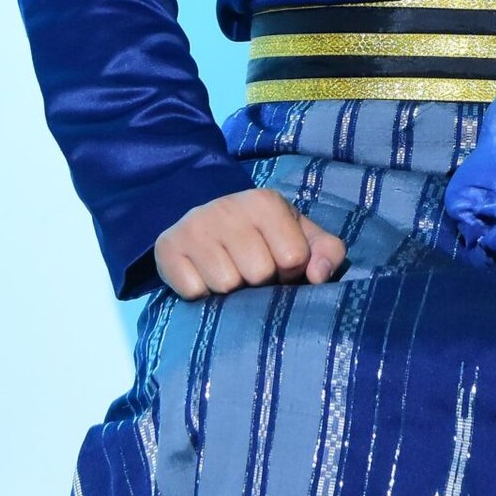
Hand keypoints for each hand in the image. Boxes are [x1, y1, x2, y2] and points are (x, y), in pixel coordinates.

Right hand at [154, 188, 345, 300]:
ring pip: (225, 285)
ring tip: (229, 272)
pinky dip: (202, 293)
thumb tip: (318, 276)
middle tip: (251, 270)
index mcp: (265, 202)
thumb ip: (327, 252)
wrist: (206, 223)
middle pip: (258, 274)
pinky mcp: (168, 247)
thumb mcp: (302, 236)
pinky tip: (204, 276)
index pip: (293, 258)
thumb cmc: (264, 235)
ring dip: (231, 291)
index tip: (280, 263)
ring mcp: (194, 227)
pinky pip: (194, 291)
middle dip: (260, 281)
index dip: (290, 270)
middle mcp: (227, 207)